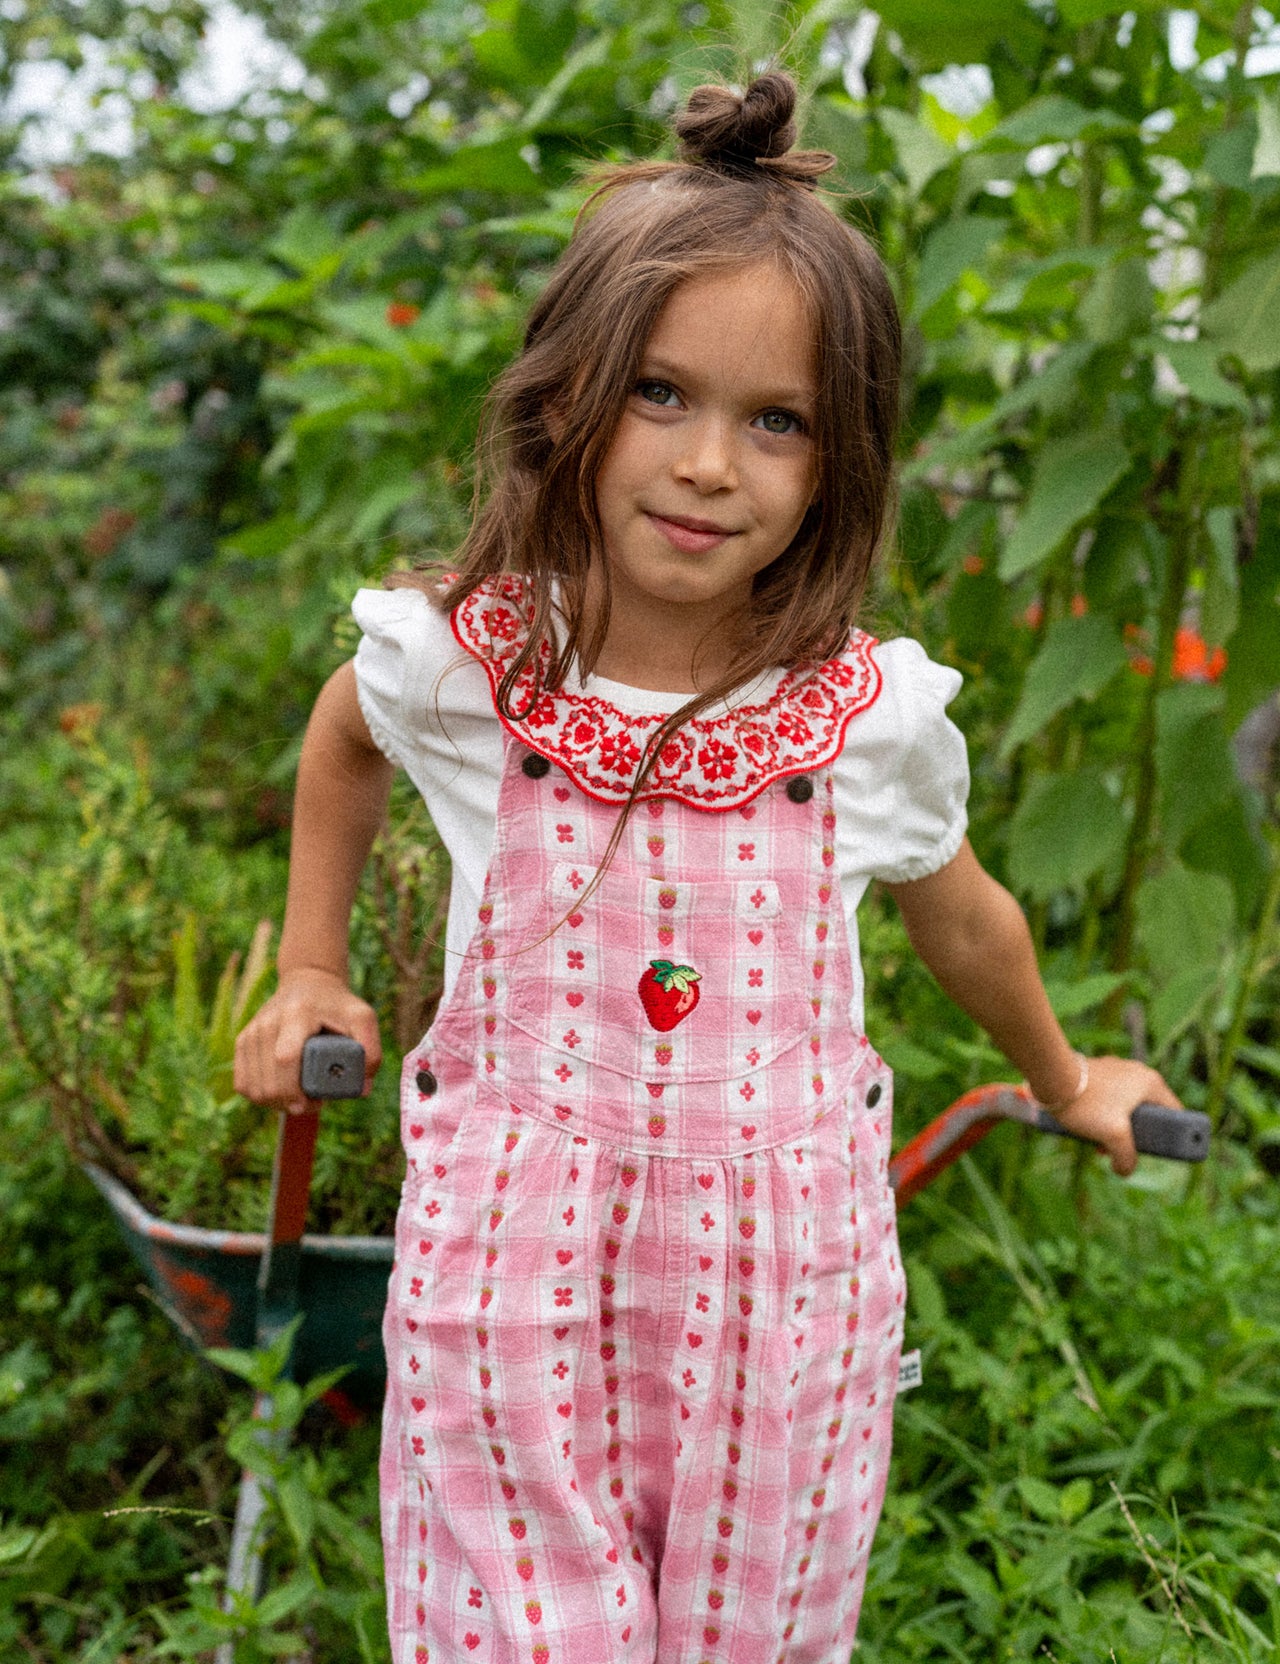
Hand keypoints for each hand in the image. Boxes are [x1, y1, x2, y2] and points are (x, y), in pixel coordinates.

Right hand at [233, 967, 381, 1111]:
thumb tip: (363, 1090)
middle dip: (289, 1102)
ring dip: (275, 1102)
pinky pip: (242, 1083)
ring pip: (252, 1086)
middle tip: (313, 1102)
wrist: (307, 982)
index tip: (309, 1103)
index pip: (286, 1057)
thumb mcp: (363, 1018)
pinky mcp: (243, 1041)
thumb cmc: (338, 1005)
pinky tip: (280, 1094)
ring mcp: (252, 1031)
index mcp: (298, 1014)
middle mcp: (268, 1022)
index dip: (293, 1088)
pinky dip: (260, 1096)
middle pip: (268, 1079)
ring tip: (299, 1097)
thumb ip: (371, 1051)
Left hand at [1047, 1055, 1183, 1176]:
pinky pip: (1109, 1098)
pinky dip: (1103, 1115)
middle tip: (1121, 1150)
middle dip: (1135, 1135)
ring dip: (1115, 1128)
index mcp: (1151, 1082)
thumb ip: (1125, 1157)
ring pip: (1125, 1106)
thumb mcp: (1113, 1136)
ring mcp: (1116, 1069)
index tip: (1160, 1150)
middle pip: (1147, 1111)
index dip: (1174, 1133)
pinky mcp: (1097, 1071)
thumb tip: (1124, 1171)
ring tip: (1099, 1145)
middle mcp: (1137, 1071)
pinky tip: (1087, 1130)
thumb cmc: (1088, 1103)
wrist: (1052, 1077)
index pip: (1175, 1111)